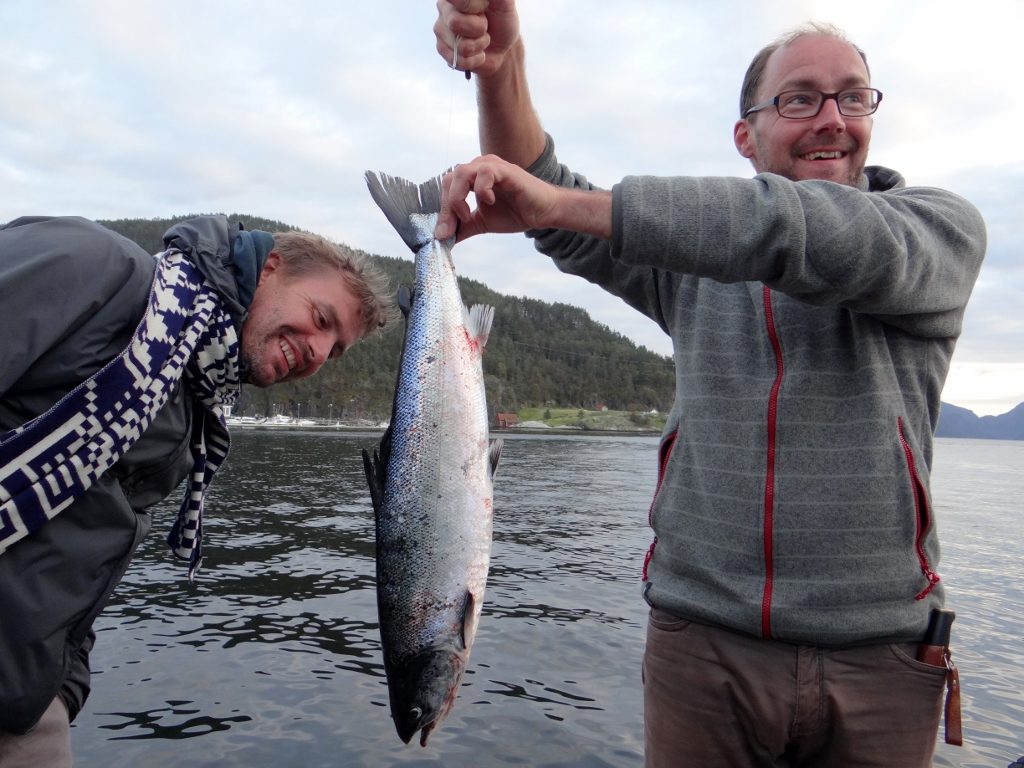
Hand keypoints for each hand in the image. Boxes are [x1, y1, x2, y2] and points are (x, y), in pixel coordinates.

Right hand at [434, 0, 519, 76]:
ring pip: (459, 45)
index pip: (458, 0)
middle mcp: (444, 8)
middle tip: (485, 26)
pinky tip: (476, 52)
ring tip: (482, 39)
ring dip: (479, 46)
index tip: (484, 8)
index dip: (473, 8)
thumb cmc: (502, 21)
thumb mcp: (504, 3)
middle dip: (479, 29)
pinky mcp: (442, 49)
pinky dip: (474, 59)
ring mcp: (440, 29)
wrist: (501, 46)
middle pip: (455, 23)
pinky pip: (458, 60)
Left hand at [435, 155, 557, 241]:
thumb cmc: (516, 212)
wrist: (543, 212)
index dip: (442, 211)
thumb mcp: (482, 223)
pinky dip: (482, 189)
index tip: (443, 234)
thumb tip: (442, 239)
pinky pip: (485, 172)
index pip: (447, 188)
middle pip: (449, 179)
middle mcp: (479, 167)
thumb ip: (462, 228)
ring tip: (468, 215)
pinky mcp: (506, 170)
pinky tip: (490, 202)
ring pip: (461, 172)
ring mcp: (492, 166)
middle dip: (447, 207)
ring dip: (459, 197)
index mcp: (472, 178)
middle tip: (450, 229)